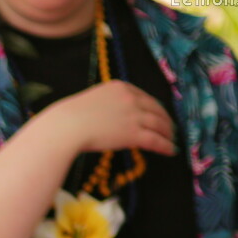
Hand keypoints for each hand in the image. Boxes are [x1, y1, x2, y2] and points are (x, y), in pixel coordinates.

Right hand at [48, 81, 175, 156]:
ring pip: (159, 124)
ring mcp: (134, 115)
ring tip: (171, 140)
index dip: (154, 108)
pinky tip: (170, 150)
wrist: (65, 127)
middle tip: (169, 129)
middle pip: (156, 109)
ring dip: (167, 133)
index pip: (145, 97)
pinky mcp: (133, 133)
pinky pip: (154, 139)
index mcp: (121, 87)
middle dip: (165, 120)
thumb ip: (106, 104)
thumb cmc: (69, 117)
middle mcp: (131, 98)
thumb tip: (109, 116)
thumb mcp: (92, 101)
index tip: (158, 115)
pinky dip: (165, 145)